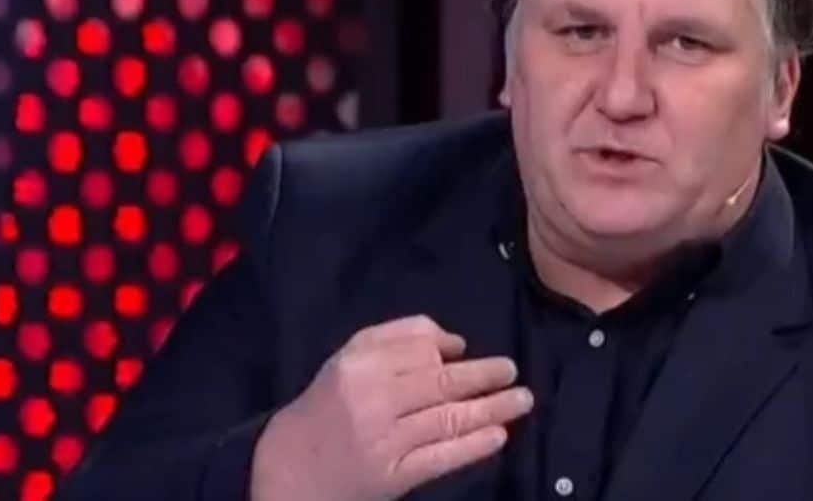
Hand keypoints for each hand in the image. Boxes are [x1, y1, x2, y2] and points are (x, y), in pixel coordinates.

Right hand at [250, 315, 532, 500]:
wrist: (290, 468)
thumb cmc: (331, 404)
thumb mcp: (351, 357)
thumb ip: (400, 336)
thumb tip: (455, 342)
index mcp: (360, 365)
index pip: (421, 351)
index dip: (454, 353)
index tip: (474, 354)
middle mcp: (373, 400)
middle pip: (442, 383)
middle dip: (486, 376)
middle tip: (513, 372)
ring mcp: (385, 441)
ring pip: (449, 419)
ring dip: (493, 409)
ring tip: (522, 400)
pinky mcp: (394, 476)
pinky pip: (442, 457)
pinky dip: (473, 445)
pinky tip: (498, 435)